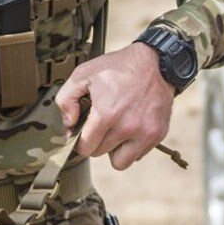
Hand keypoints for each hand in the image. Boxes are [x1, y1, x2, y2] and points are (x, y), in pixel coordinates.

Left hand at [55, 42, 174, 170]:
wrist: (155, 62)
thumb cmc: (118, 67)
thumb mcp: (83, 74)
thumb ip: (65, 100)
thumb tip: (68, 126)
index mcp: (107, 114)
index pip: (85, 148)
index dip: (79, 141)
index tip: (82, 132)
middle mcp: (127, 127)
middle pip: (100, 153)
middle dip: (95, 141)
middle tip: (100, 124)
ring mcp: (145, 132)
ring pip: (120, 162)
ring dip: (113, 150)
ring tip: (114, 131)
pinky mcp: (158, 134)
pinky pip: (138, 155)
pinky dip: (132, 147)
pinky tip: (130, 129)